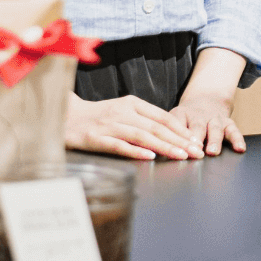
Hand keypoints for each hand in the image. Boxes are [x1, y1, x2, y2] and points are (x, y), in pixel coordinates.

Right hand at [64, 93, 197, 160]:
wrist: (63, 115)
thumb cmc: (97, 116)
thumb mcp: (122, 111)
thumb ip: (143, 119)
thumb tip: (172, 132)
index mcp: (131, 103)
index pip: (162, 117)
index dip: (181, 129)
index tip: (196, 141)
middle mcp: (122, 112)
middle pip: (156, 127)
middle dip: (179, 141)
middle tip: (196, 153)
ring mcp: (108, 125)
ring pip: (141, 136)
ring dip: (163, 146)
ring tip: (181, 156)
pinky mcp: (95, 139)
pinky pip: (118, 145)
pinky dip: (134, 151)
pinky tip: (149, 157)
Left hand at [170, 88, 244, 156]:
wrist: (206, 100)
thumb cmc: (185, 119)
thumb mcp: (172, 120)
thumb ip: (165, 136)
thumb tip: (152, 153)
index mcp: (180, 114)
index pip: (176, 124)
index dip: (176, 136)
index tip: (175, 149)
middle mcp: (198, 116)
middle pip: (197, 126)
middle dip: (196, 139)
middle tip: (195, 152)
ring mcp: (214, 119)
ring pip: (215, 128)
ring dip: (214, 140)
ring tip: (212, 152)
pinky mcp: (228, 123)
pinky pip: (233, 130)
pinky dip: (237, 139)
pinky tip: (240, 148)